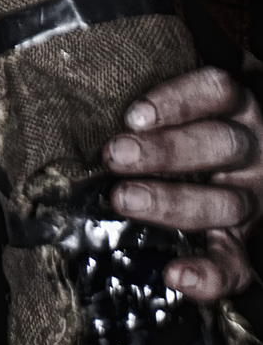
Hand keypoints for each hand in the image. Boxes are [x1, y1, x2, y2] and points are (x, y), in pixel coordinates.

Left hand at [104, 66, 262, 300]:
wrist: (244, 161)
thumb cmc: (191, 124)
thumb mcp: (190, 99)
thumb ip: (158, 87)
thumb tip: (97, 69)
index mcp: (236, 107)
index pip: (215, 91)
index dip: (176, 100)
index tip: (132, 114)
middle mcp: (250, 151)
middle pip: (218, 144)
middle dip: (164, 151)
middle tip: (115, 155)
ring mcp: (251, 199)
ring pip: (225, 202)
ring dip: (172, 203)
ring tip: (124, 200)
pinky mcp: (245, 243)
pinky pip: (236, 266)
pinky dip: (209, 275)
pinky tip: (177, 275)